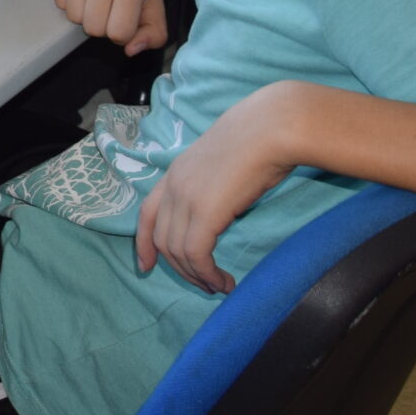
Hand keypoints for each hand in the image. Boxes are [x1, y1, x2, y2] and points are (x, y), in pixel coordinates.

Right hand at [52, 0, 167, 54]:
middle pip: (93, 29)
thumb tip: (130, 50)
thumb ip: (154, 32)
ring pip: (74, 18)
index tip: (127, 14)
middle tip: (112, 3)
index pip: (117, 33)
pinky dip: (72, 0)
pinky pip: (60, 3)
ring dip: (87, 12)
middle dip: (104, 23)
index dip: (123, 30)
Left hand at [136, 84, 302, 292]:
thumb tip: (218, 208)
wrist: (271, 128)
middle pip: (162, 239)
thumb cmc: (258, 141)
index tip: (147, 265)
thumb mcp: (222, 164)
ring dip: (198, 276)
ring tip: (218, 286)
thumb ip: (210, 185)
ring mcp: (186, 198)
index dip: (144, 242)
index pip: (147, 213)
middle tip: (204, 284)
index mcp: (175, 172)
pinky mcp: (205, 212)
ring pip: (178, 251)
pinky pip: (197, 254)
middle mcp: (173, 186)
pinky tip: (226, 281)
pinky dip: (208, 274)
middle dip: (180, 268)